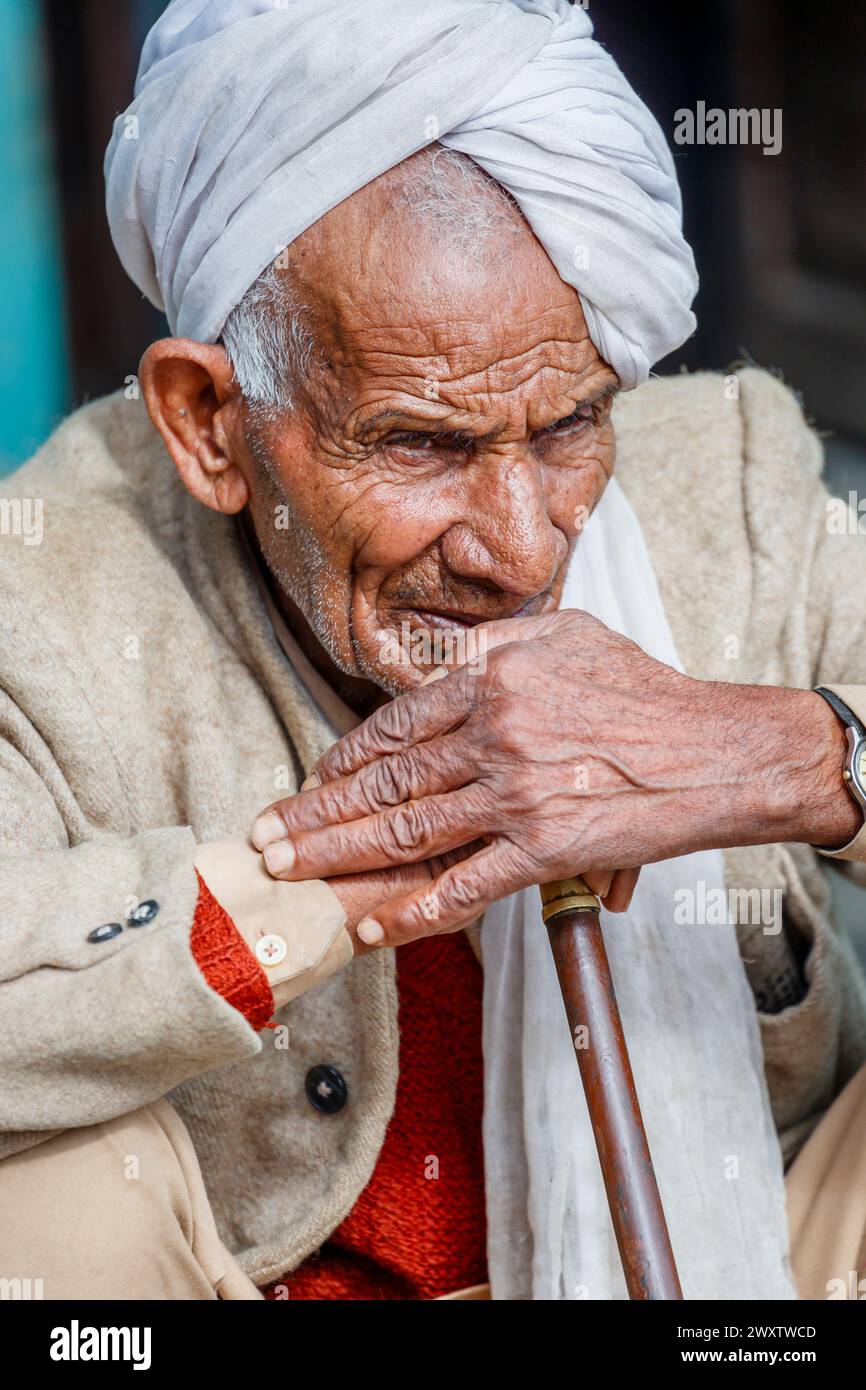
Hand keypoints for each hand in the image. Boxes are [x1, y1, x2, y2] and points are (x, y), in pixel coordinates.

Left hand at [251, 610, 854, 944]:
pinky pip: (466, 885)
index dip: (344, 759)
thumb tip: (445, 653)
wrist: (721, 749)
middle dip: (316, 815)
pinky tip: (376, 928)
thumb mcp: (570, 633)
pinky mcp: (547, 848)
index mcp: (494, 680)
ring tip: (293, 876)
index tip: (311, 781)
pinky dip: (416, 911)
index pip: (395, 725)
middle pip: (385, 781)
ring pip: (408, 831)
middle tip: (266, 840)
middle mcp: (494, 735)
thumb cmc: (648, 689)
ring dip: (341, 859)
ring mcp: (517, 794)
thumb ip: (499, 638)